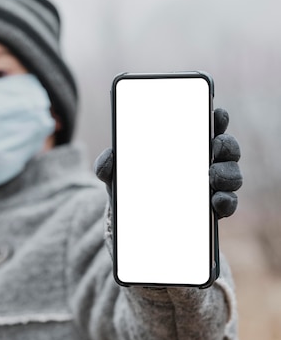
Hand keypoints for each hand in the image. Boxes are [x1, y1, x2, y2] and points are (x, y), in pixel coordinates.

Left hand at [94, 107, 241, 217]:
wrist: (134, 225)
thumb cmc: (130, 190)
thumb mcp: (116, 176)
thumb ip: (107, 165)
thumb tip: (109, 157)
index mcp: (183, 147)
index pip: (206, 126)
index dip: (216, 118)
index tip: (216, 113)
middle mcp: (203, 163)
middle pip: (226, 147)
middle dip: (225, 143)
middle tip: (214, 145)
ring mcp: (211, 186)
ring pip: (232, 173)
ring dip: (227, 172)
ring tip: (212, 175)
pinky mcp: (212, 210)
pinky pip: (228, 203)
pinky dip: (226, 201)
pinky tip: (216, 201)